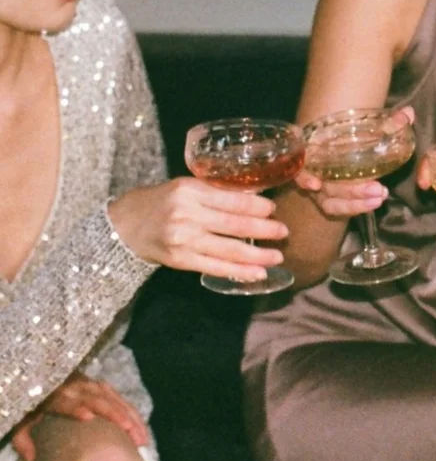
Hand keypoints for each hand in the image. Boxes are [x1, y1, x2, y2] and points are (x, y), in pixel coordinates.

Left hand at [11, 372, 147, 460]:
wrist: (39, 377)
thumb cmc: (31, 405)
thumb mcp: (19, 422)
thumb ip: (22, 440)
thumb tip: (32, 459)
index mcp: (53, 395)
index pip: (66, 401)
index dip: (76, 407)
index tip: (87, 417)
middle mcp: (75, 387)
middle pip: (99, 400)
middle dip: (117, 415)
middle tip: (131, 433)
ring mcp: (90, 384)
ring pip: (114, 398)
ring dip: (130, 416)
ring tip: (141, 436)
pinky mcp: (99, 385)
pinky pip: (119, 397)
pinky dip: (131, 411)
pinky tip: (139, 425)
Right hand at [108, 177, 288, 281]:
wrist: (126, 225)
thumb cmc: (163, 202)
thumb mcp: (186, 187)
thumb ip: (217, 192)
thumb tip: (258, 195)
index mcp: (190, 190)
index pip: (232, 200)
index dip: (257, 206)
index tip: (274, 209)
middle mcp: (187, 214)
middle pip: (235, 225)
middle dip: (265, 230)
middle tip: (284, 232)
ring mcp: (184, 240)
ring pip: (229, 250)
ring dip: (258, 255)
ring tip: (278, 257)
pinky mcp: (181, 260)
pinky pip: (216, 268)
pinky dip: (240, 272)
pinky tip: (258, 273)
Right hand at [295, 106, 415, 217]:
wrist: (344, 144)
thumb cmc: (350, 135)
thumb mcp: (367, 128)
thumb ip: (388, 122)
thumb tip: (408, 113)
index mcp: (314, 150)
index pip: (301, 164)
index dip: (304, 177)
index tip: (315, 185)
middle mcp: (314, 170)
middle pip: (327, 187)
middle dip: (352, 191)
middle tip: (378, 188)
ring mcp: (321, 188)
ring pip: (332, 202)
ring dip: (355, 203)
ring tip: (380, 196)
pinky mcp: (331, 199)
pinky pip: (336, 208)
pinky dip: (352, 208)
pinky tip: (372, 205)